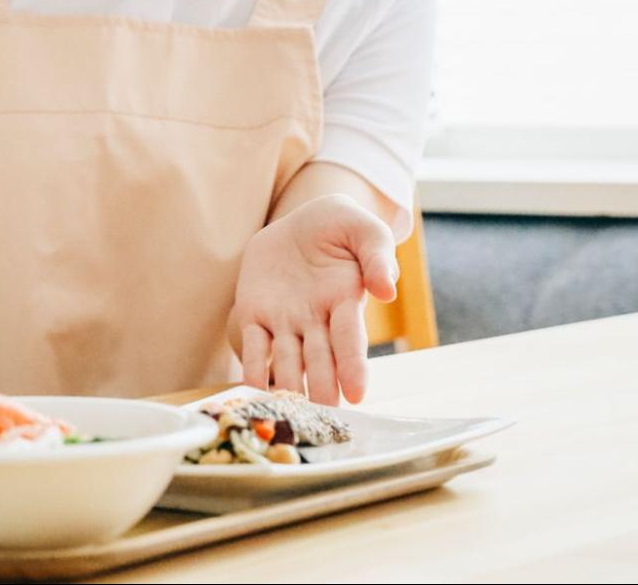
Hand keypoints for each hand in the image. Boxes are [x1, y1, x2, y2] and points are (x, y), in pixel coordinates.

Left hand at [227, 194, 397, 405]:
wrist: (302, 222)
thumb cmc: (342, 227)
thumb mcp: (366, 231)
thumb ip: (378, 258)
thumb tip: (386, 289)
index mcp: (345, 302)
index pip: (350, 340)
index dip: (353, 367)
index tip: (358, 394)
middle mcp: (317, 320)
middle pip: (320, 359)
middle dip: (322, 386)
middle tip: (322, 415)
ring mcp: (286, 321)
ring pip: (288, 359)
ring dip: (287, 385)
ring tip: (287, 412)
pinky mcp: (256, 313)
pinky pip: (254, 344)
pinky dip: (253, 367)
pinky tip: (251, 391)